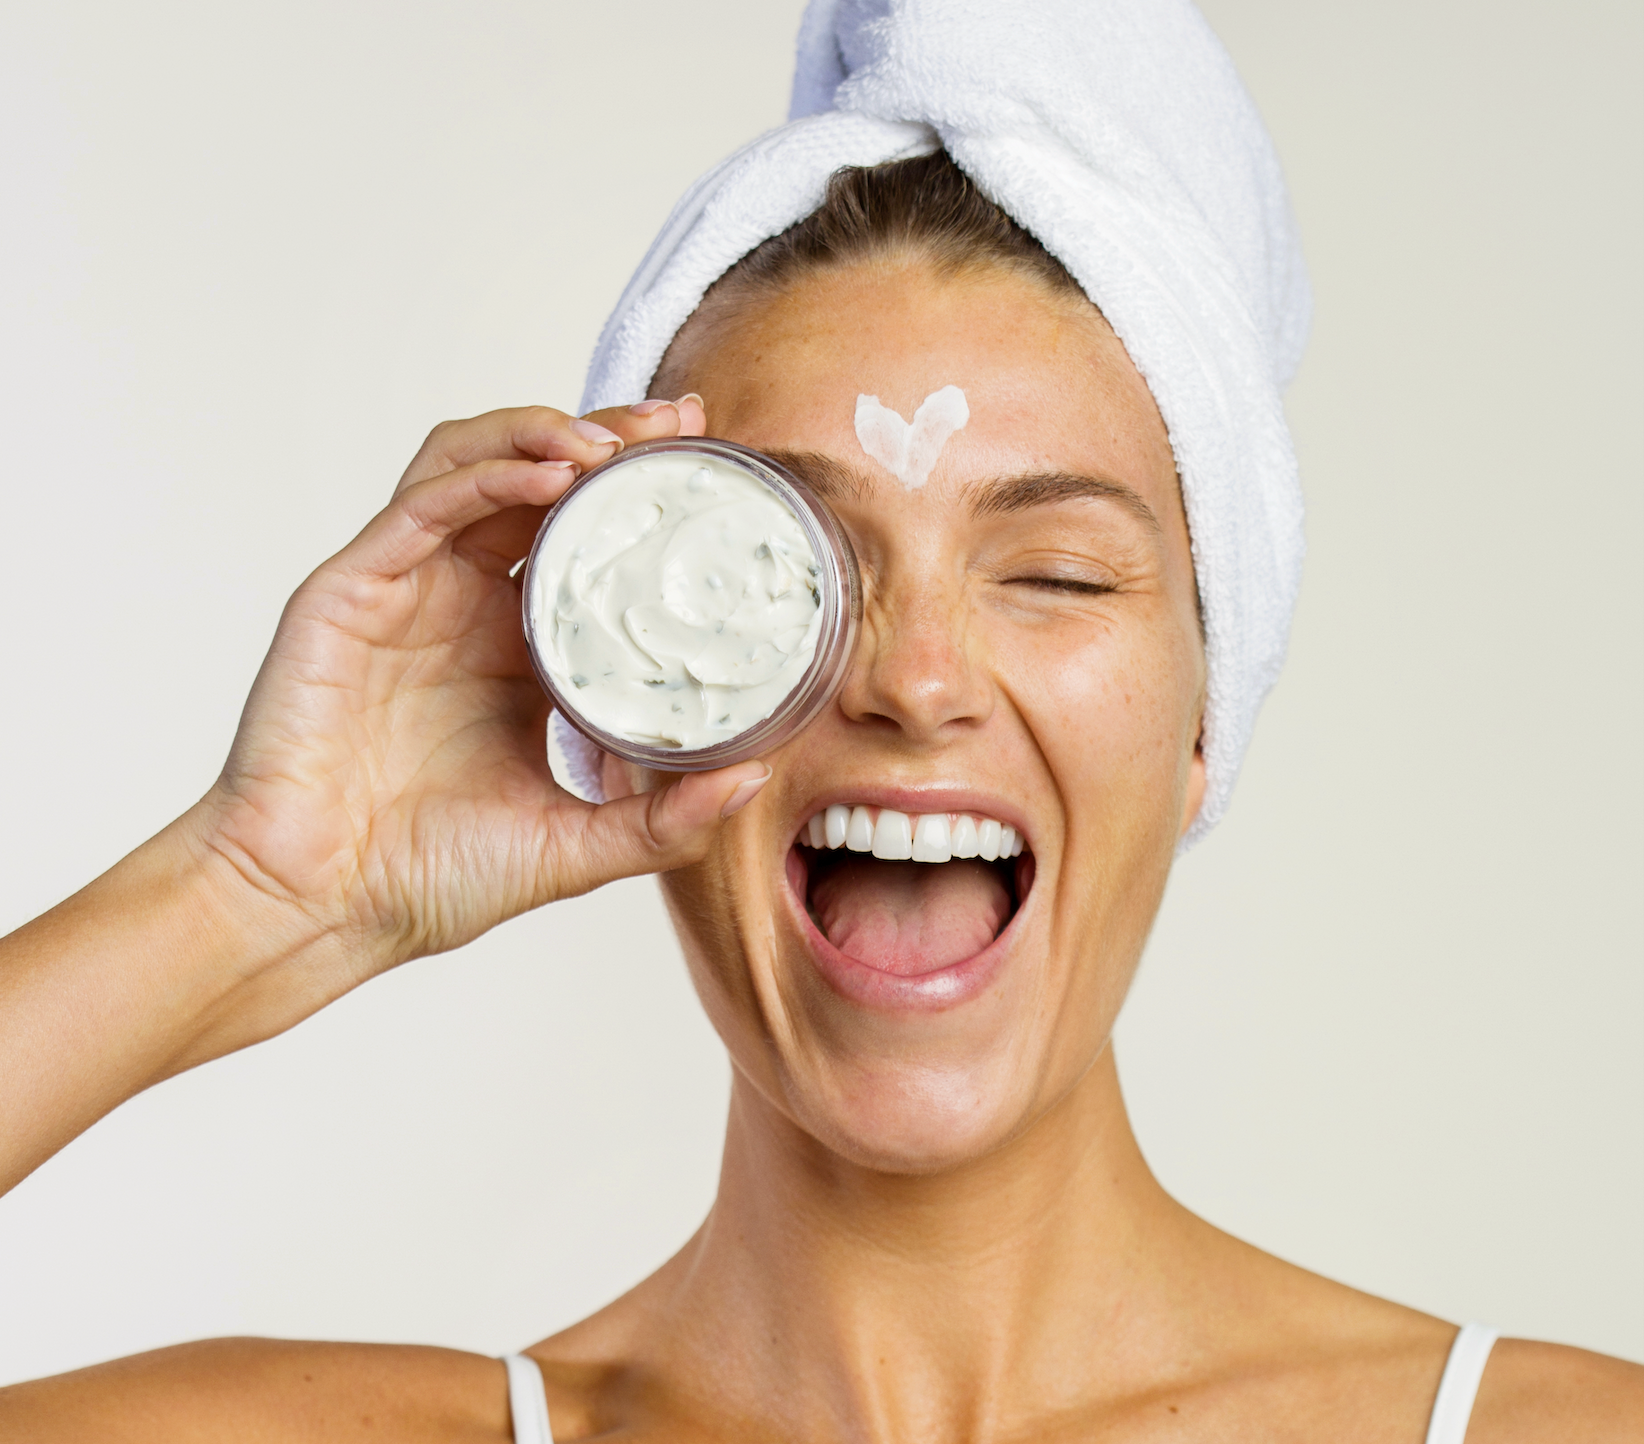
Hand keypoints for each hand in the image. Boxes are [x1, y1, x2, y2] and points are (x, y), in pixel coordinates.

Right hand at [191, 396, 767, 988]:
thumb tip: (756, 780)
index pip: (584, 545)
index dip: (639, 501)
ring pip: (473, 468)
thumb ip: (663, 819)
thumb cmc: (429, 880)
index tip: (708, 470)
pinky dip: (485, 476)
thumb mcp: (573, 847)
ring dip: (541, 437)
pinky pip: (422, 505)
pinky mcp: (350, 591)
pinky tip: (546, 479)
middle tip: (677, 426)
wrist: (320, 909)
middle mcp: (463, 608)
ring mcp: (406, 592)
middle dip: (607, 442)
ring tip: (608, 444)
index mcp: (517, 655)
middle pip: (537, 487)